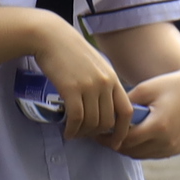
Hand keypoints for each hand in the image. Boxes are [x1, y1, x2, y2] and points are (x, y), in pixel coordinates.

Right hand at [32, 16, 129, 145]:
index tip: (116, 141)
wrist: (52, 37)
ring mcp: (89, 86)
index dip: (123, 130)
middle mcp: (105, 83)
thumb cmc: (72, 52)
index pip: (127, 111)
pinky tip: (68, 132)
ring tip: (75, 134)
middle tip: (87, 137)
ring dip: (83, 133)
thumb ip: (104, 82)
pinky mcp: (71, 89)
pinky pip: (76, 118)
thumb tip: (105, 105)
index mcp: (113, 78)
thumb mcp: (96, 65)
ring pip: (92, 122)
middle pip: (108, 120)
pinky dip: (72, 129)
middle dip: (99, 134)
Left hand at [103, 63, 179, 159]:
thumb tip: (105, 121)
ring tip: (116, 135)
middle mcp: (168, 140)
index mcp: (159, 125)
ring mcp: (174, 147)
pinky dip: (140, 148)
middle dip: (115, 143)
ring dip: (127, 147)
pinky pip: (151, 154)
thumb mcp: (143, 90)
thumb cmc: (167, 85)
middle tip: (102, 135)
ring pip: (140, 155)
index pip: (125, 140)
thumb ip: (124, 108)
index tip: (96, 132)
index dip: (108, 137)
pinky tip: (134, 137)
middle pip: (131, 150)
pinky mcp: (177, 149)